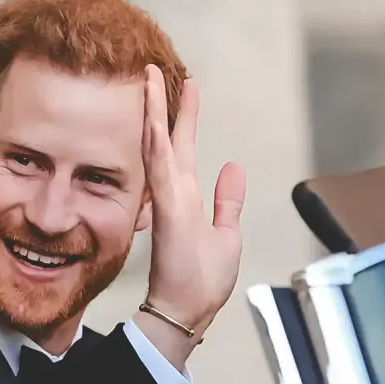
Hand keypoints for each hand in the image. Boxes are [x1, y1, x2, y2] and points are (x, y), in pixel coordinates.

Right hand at [140, 65, 246, 339]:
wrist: (184, 314)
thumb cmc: (201, 284)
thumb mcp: (226, 235)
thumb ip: (228, 200)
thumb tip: (234, 166)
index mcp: (186, 199)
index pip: (183, 149)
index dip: (183, 117)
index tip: (185, 86)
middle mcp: (174, 195)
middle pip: (168, 140)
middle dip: (164, 104)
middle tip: (155, 69)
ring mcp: (168, 203)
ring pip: (159, 147)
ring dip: (154, 113)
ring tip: (150, 80)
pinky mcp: (169, 214)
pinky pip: (161, 171)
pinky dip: (156, 143)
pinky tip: (153, 120)